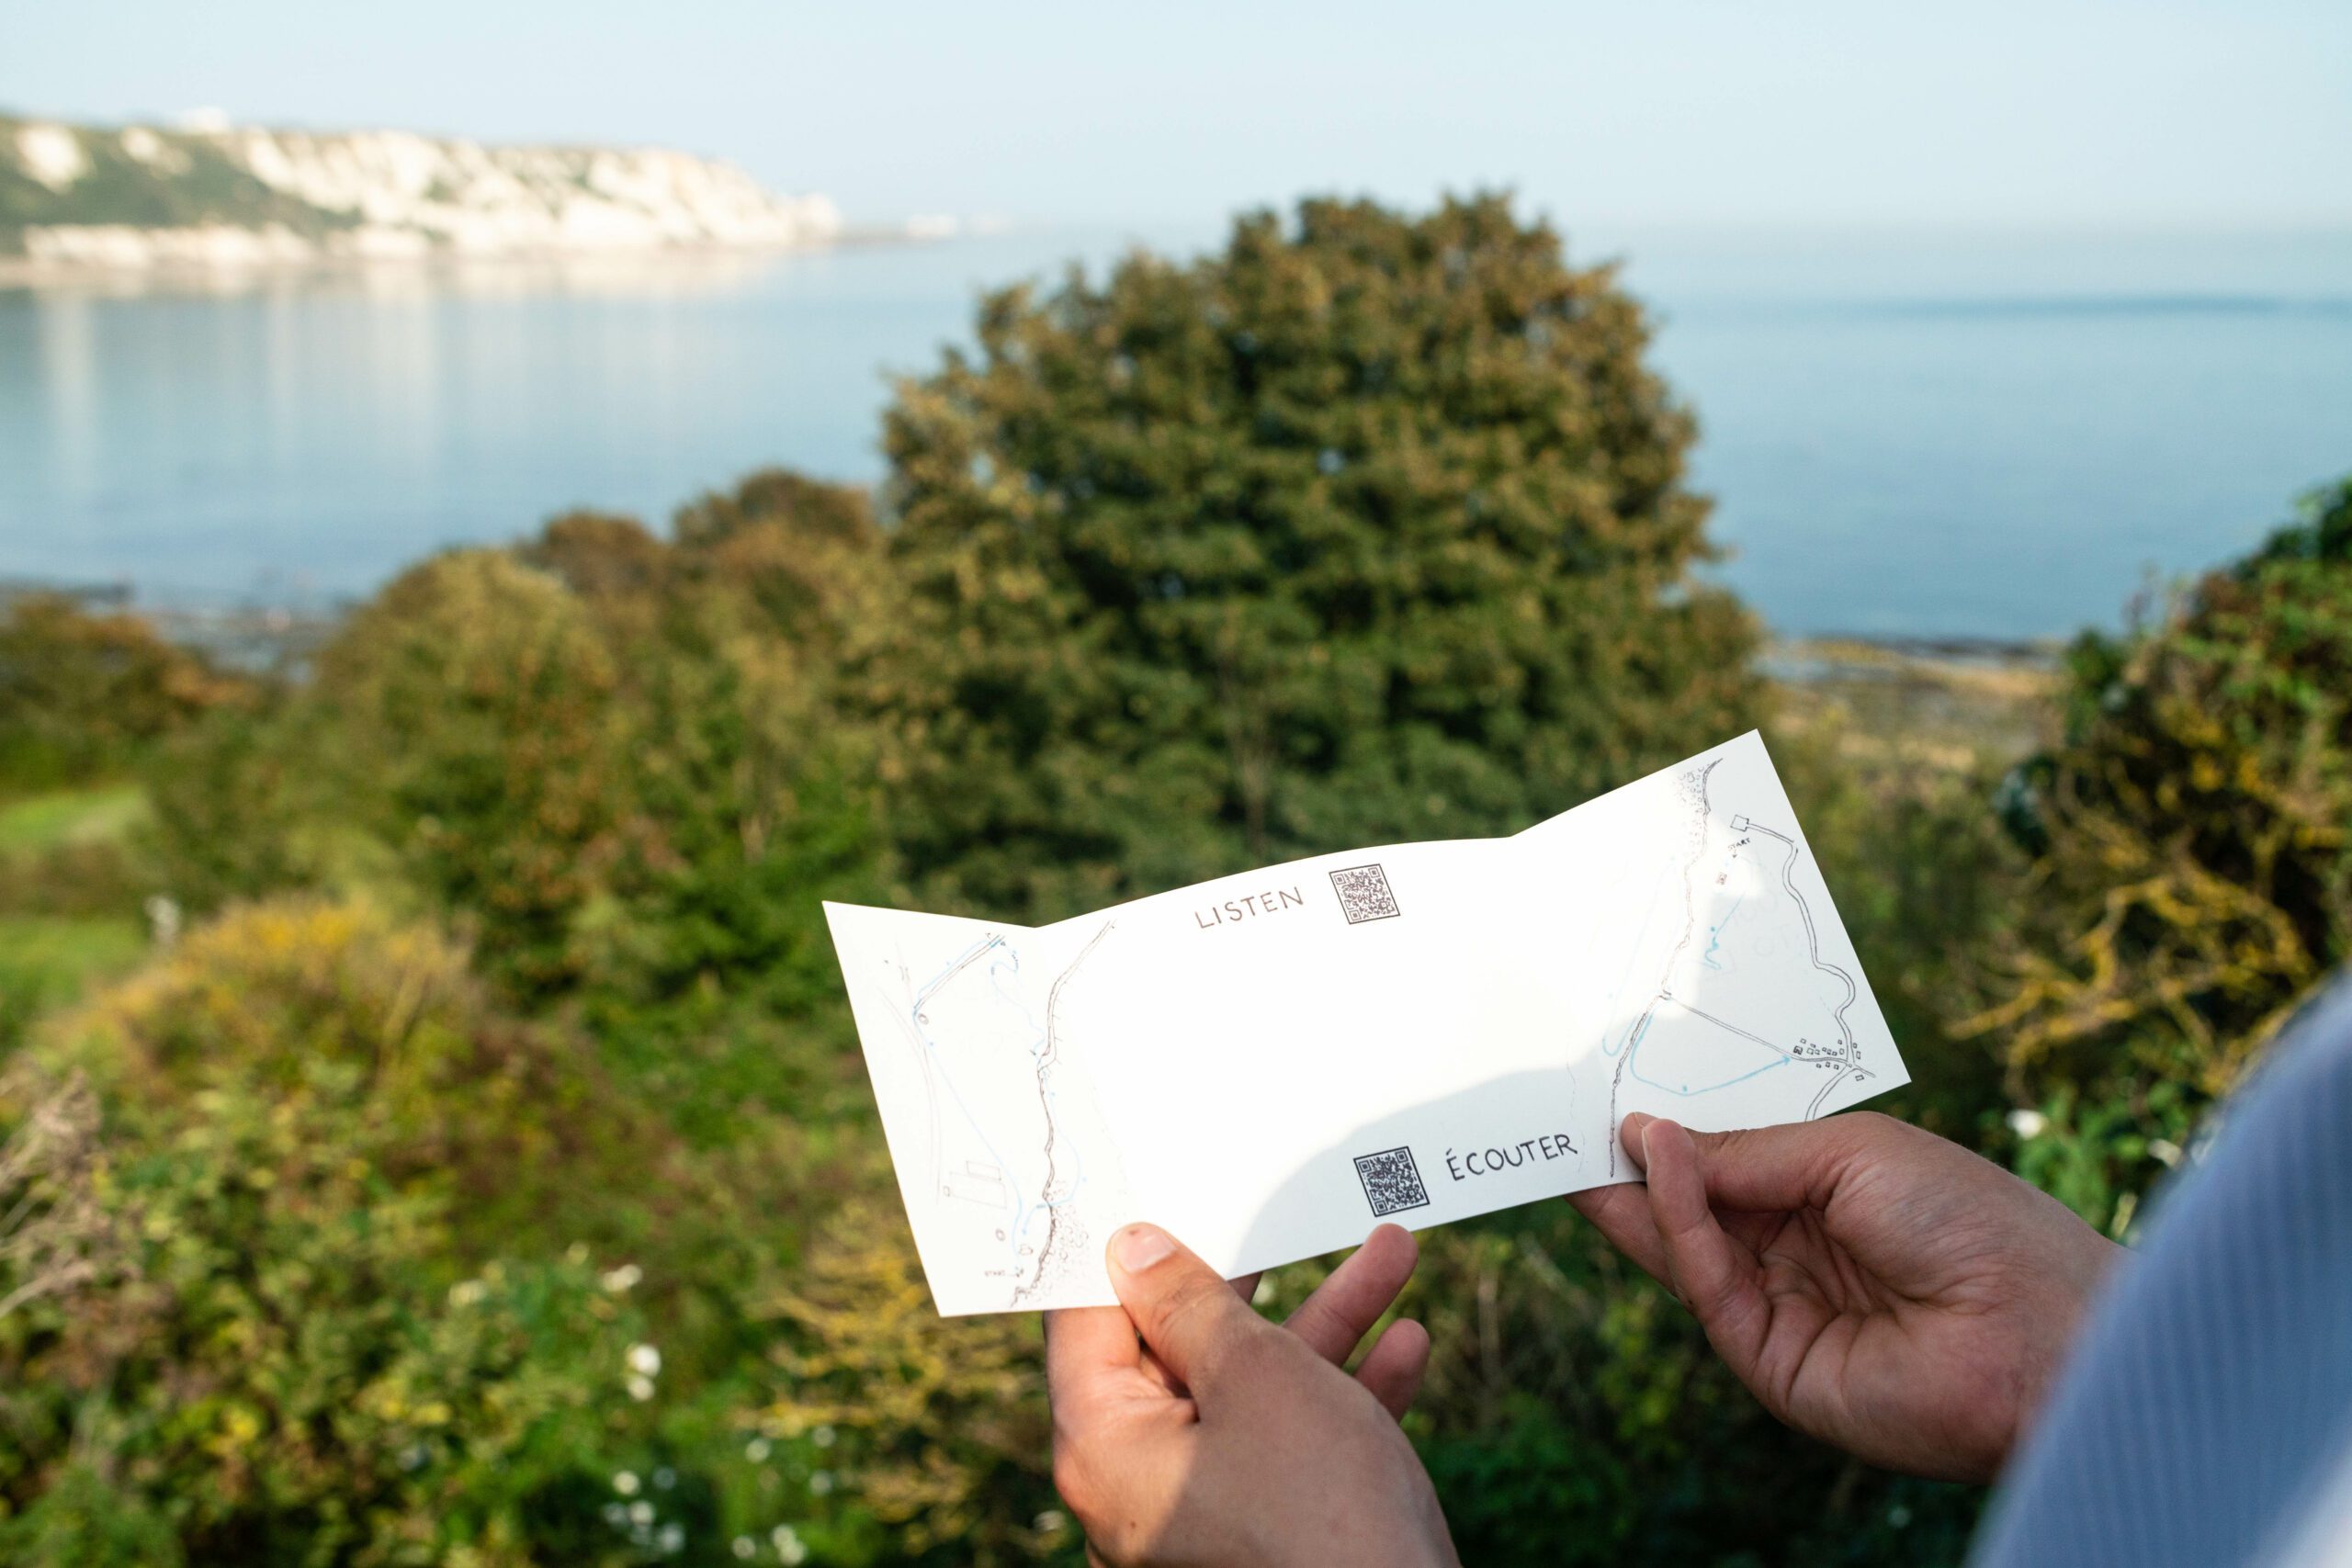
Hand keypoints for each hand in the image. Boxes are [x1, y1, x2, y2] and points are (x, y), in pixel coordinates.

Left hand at [1046, 1223, 1459, 1567]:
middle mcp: (1140, 1484)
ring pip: (1256, 1390)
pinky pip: (1295, 1444)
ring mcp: (1206, 1512)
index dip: (1120, 1249)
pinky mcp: (1270, 1533)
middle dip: (1258, 1278)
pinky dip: (1348, 1392)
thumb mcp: (1255, 1374)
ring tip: (1393, 1250)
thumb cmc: (1320, 1508)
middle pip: (1182, 1350)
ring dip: (1329, 1320)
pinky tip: (1409, 1341)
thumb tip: (1130, 1248)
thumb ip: (1189, 1303)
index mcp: (1103, 1445)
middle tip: (1272, 1207)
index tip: (1143, 1184)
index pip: (1087, 1322)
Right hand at [1571, 1111, 2124, 1482]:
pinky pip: (1708, 1286)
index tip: (1617, 1098)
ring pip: (1687, 1250)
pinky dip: (1677, 1224)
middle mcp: (1803, 1253)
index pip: (1733, 1165)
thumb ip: (1745, 1151)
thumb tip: (1651, 1136)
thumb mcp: (1850, 1151)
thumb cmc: (1970, 1219)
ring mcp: (1785, 1309)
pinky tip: (1659, 1164)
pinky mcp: (1770, 1362)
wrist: (2036, 1329)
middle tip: (1569, 1120)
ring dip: (1638, 1194)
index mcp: (1834, 1196)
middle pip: (1698, 1208)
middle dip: (1638, 1167)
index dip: (1679, 1136)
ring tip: (1589, 1137)